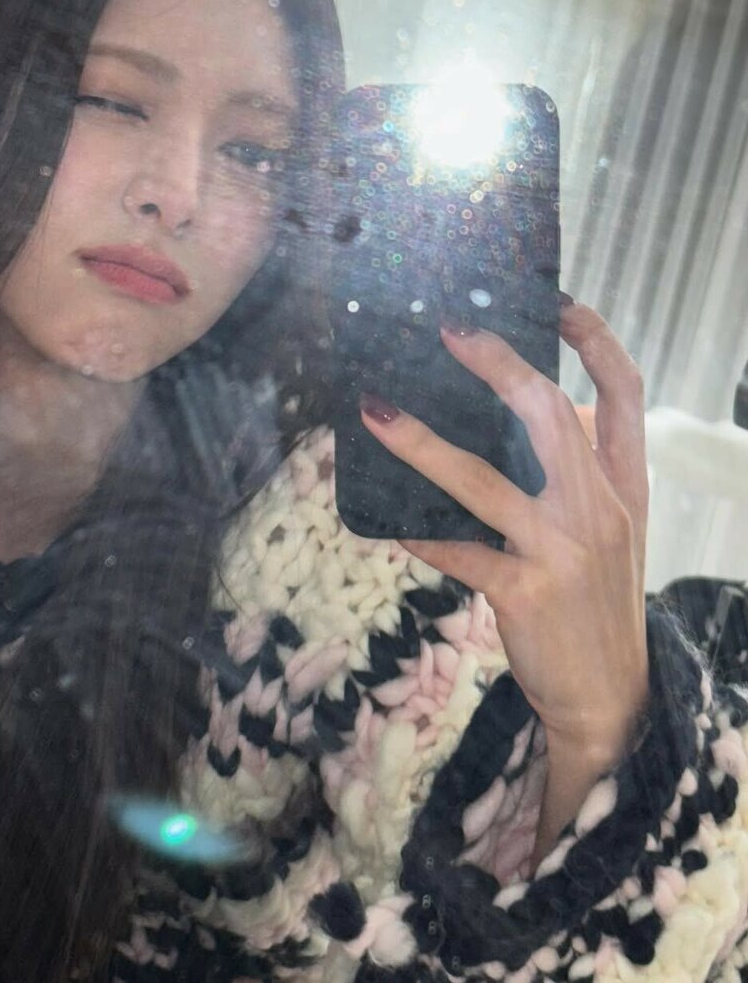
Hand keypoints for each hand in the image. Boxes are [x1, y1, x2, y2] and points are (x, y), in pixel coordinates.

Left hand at [359, 301, 649, 759]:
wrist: (610, 698)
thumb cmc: (598, 606)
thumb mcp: (610, 536)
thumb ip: (579, 479)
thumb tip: (520, 426)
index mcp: (626, 488)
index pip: (625, 395)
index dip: (597, 341)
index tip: (560, 304)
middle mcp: (600, 510)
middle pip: (549, 415)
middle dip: (499, 365)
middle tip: (450, 332)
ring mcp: (563, 551)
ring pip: (484, 480)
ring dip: (422, 443)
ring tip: (376, 410)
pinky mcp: (525, 593)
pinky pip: (459, 552)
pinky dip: (420, 534)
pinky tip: (388, 525)